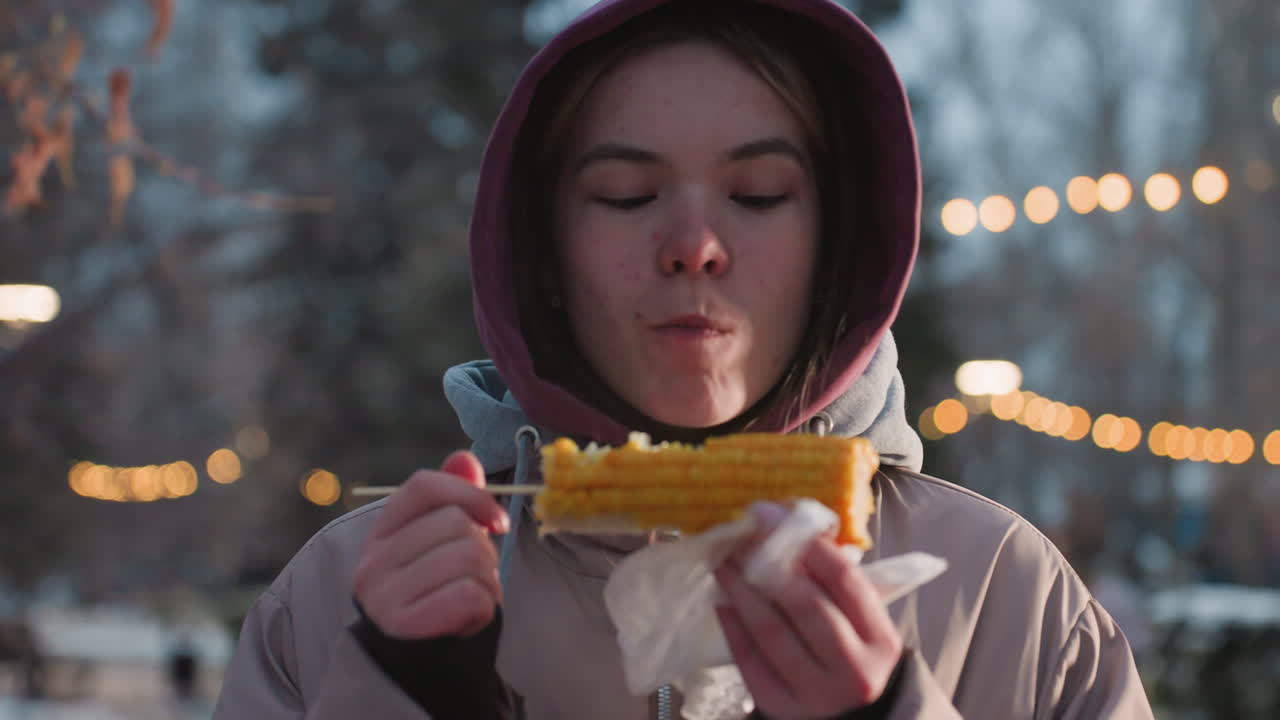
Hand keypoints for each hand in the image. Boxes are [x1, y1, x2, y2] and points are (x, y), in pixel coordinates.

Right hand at [353, 451, 509, 639]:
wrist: (414, 665)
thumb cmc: (434, 596)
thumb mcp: (440, 546)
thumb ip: (452, 501)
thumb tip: (465, 458)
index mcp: (381, 532)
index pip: (424, 486)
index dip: (470, 494)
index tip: (496, 521)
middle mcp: (373, 560)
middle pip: (456, 524)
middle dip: (485, 550)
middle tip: (476, 577)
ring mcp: (383, 594)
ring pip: (469, 558)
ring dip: (488, 582)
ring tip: (473, 598)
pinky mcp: (403, 625)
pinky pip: (469, 595)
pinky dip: (484, 607)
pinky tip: (469, 618)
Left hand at [714, 505, 902, 719]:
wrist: (848, 712)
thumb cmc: (849, 647)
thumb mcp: (858, 617)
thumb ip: (832, 580)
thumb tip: (784, 524)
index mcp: (881, 640)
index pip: (845, 581)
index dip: (809, 545)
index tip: (776, 518)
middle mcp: (854, 671)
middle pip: (806, 606)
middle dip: (769, 565)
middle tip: (742, 538)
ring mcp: (817, 694)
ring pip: (772, 631)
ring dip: (742, 590)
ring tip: (724, 563)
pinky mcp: (781, 707)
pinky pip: (749, 659)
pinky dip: (733, 625)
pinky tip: (723, 601)